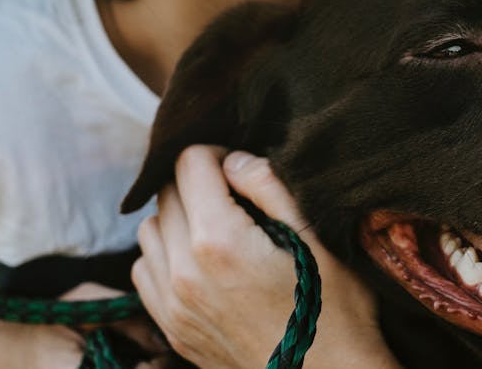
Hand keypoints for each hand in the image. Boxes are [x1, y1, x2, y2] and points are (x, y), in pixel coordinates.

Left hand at [132, 145, 397, 368]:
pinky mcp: (173, 329)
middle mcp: (184, 271)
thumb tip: (233, 160)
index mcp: (219, 241)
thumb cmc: (335, 311)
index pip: (189, 163)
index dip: (217, 154)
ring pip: (149, 230)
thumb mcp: (317, 239)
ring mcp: (173, 305)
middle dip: (197, 183)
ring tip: (218, 229)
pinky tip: (201, 264)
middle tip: (235, 197)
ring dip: (177, 219)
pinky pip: (146, 272)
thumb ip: (269, 188)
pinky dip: (165, 257)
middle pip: (166, 193)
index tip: (240, 169)